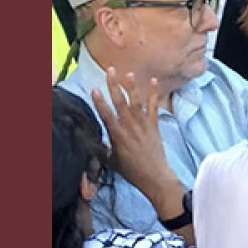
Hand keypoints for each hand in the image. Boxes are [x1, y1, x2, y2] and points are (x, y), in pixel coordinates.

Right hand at [92, 67, 176, 206]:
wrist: (154, 177)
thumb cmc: (131, 171)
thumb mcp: (112, 161)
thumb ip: (103, 147)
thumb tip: (93, 139)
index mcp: (118, 137)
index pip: (106, 116)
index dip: (100, 102)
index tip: (94, 89)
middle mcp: (130, 128)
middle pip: (120, 103)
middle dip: (114, 86)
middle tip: (110, 71)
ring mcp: (144, 126)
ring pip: (136, 103)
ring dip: (132, 87)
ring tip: (128, 73)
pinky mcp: (154, 126)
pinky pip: (154, 107)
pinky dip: (153, 94)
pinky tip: (153, 81)